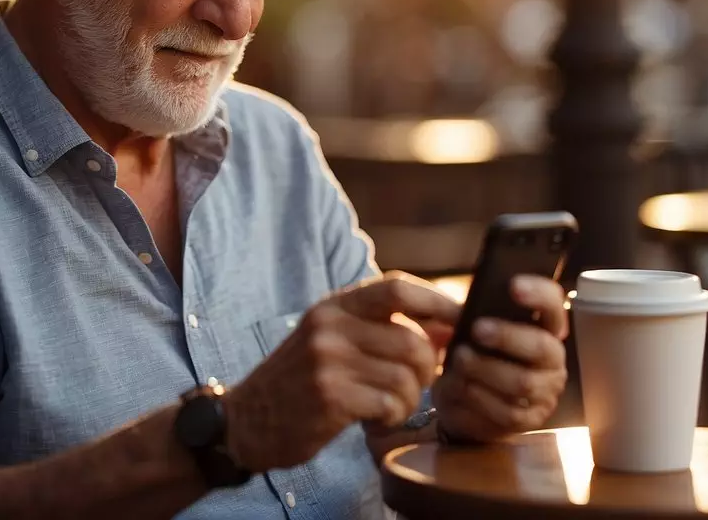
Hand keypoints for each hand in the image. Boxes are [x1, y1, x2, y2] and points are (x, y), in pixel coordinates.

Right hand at [222, 272, 459, 471]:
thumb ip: (381, 327)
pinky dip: (394, 416)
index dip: (437, 303)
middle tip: (418, 384)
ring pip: (407, 376)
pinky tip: (378, 420)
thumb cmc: (300, 381)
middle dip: (429, 368)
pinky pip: (390, 404)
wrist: (245, 420)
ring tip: (392, 405)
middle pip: (413, 339)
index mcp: (334, 305)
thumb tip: (449, 324)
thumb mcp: (331, 339)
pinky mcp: (329, 397)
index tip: (462, 320)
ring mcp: (328, 360)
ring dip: (410, 398)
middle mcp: (330, 326)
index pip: (397, 288)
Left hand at [433, 275, 568, 442]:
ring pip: (521, 382)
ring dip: (485, 369)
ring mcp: (545, 393)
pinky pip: (507, 411)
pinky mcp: (530, 420)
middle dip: (507, 336)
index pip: (554, 304)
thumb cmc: (476, 355)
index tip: (513, 285)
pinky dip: (477, 397)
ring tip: (459, 360)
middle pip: (541, 346)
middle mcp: (553, 360)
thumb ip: (482, 316)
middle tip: (476, 329)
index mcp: (545, 329)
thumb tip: (469, 307)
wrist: (467, 403)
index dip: (538, 293)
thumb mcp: (477, 332)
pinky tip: (457, 386)